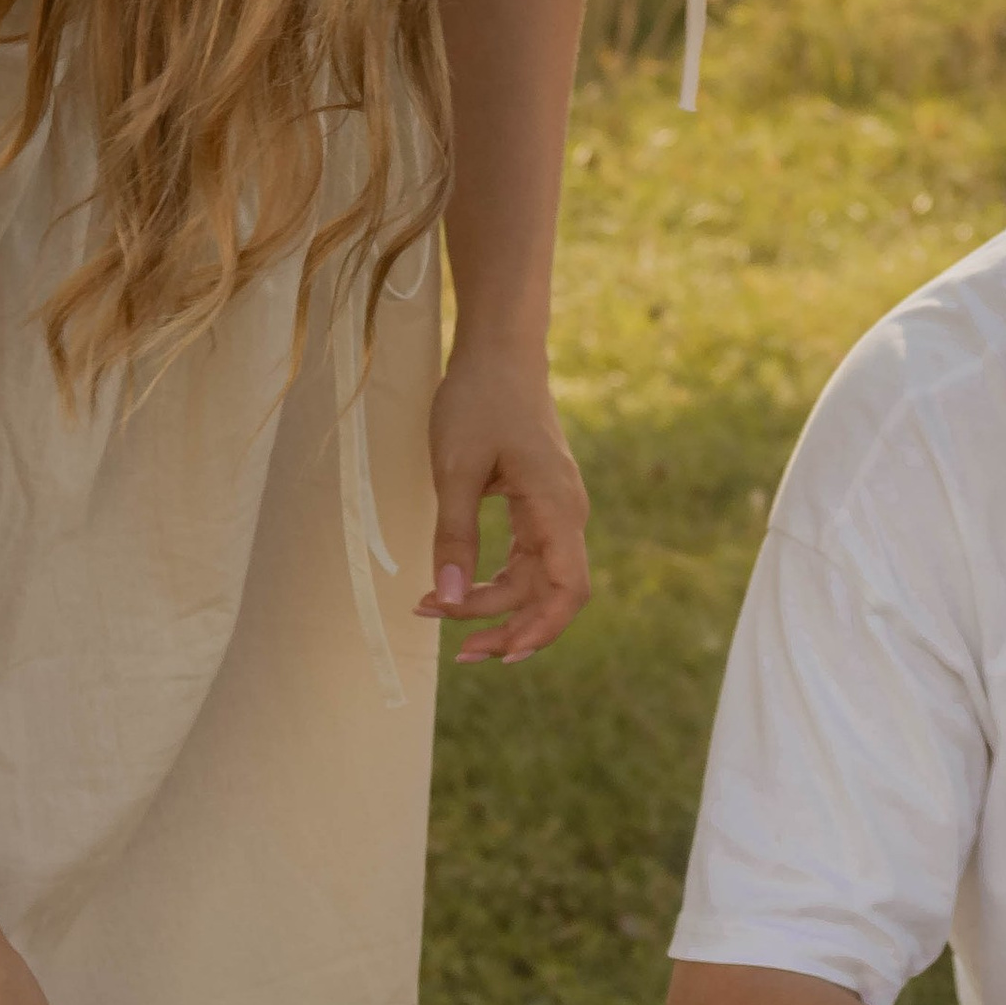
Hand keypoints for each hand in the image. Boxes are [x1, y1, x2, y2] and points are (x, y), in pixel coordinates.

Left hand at [421, 348, 590, 662]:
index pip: (567, 590)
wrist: (499, 351)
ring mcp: (555, 511)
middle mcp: (566, 515)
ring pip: (533, 580)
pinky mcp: (538, 505)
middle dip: (506, 627)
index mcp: (556, 508)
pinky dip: (493, 580)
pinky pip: (525, 559)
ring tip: (437, 612)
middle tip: (456, 651)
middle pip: (549, 594)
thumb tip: (448, 599)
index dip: (540, 630)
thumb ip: (454, 537)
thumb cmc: (478, 400)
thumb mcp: (454, 469)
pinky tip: (458, 588)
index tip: (497, 653)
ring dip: (492, 605)